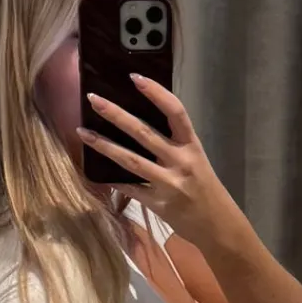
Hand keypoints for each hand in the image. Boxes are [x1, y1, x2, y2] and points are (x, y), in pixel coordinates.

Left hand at [77, 76, 238, 250]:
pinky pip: (131, 189)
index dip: (156, 92)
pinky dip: (114, 180)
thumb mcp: (195, 160)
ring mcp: (169, 184)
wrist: (217, 225)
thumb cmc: (203, 188)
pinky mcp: (159, 204)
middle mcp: (181, 162)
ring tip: (83, 133)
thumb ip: (173, 144)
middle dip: (116, 115)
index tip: (134, 77)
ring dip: (104, 145)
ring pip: (131, 160)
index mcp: (192, 145)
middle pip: (144, 133)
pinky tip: (96, 171)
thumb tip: (139, 124)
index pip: (175, 111)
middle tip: (94, 99)